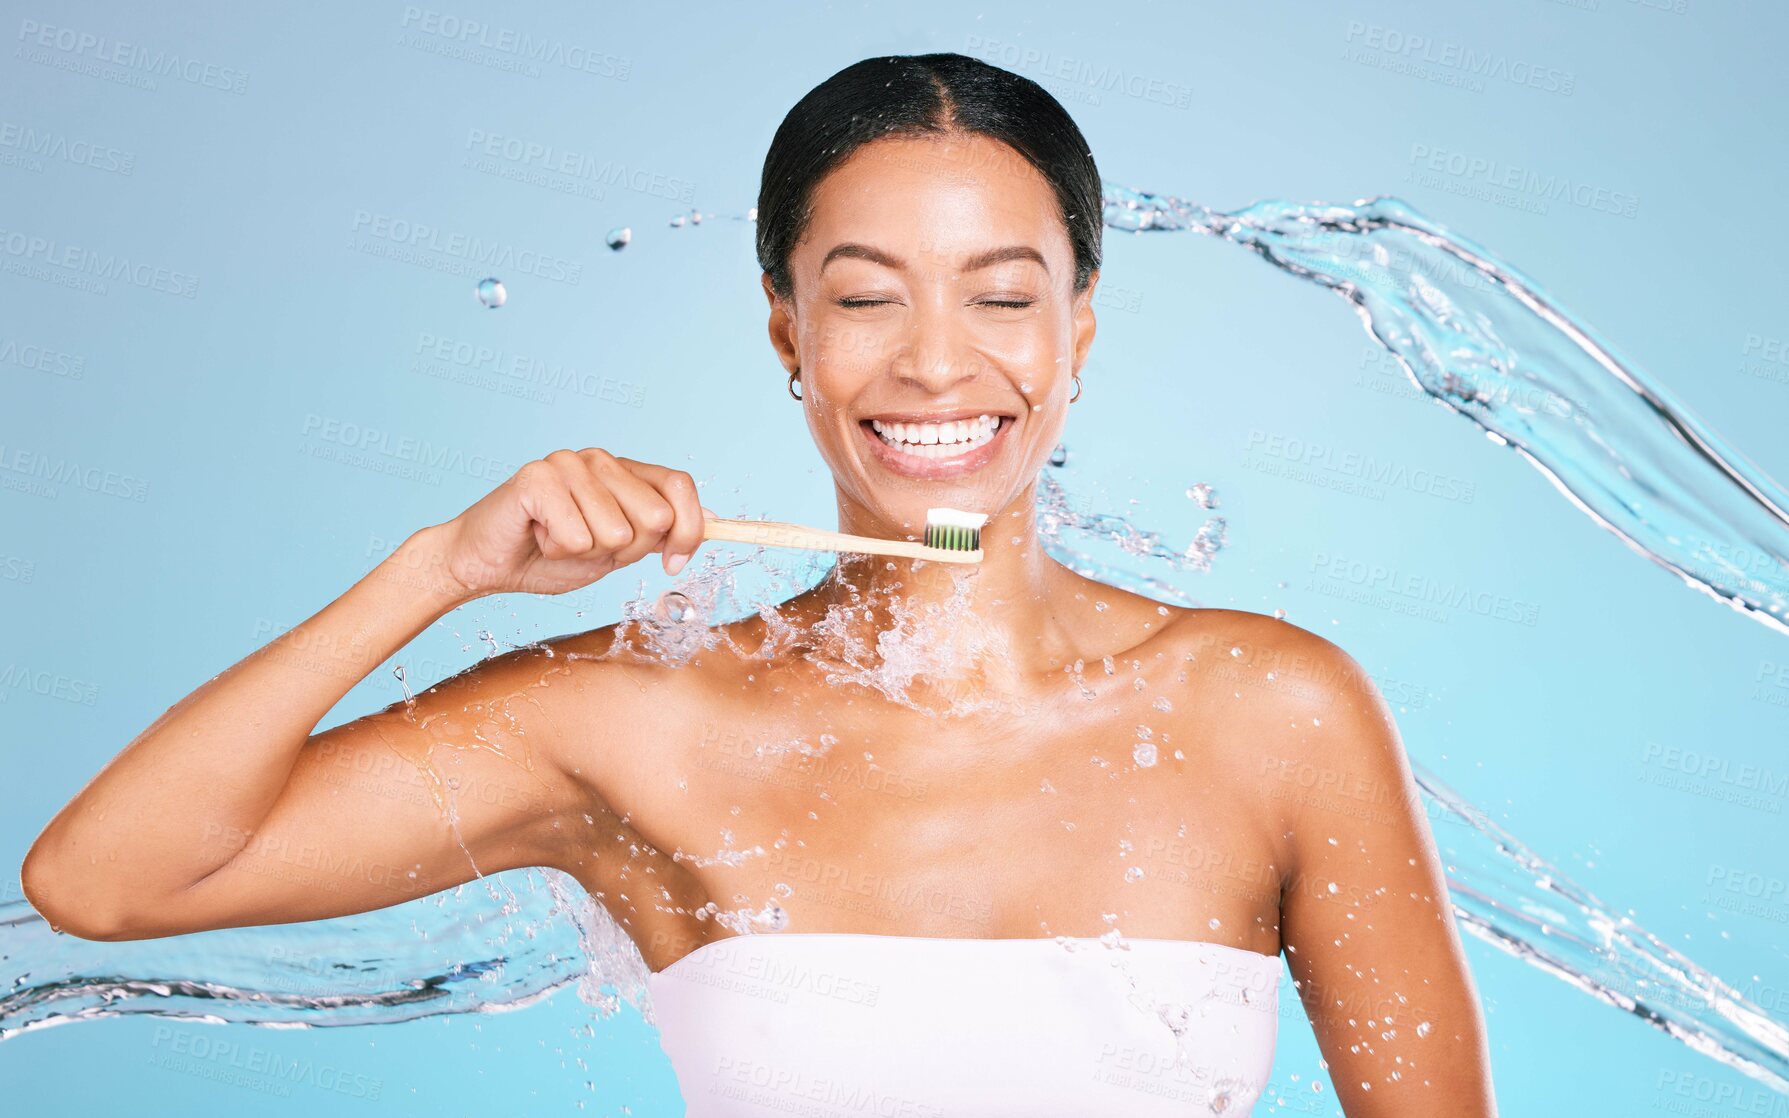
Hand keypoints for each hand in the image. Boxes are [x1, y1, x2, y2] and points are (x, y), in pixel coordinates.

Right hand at [433, 449, 707, 599]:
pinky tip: (537, 535)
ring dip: (584, 553)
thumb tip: (717, 523)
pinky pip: (576, 537)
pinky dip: (557, 551)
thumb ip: (659, 534)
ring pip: (615, 532)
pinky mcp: (537, 477)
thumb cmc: (549, 555)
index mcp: (623, 471)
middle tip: (585, 545)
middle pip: (654, 516)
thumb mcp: (616, 551)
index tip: (671, 564)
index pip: (679, 486)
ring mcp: (568, 463)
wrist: (485, 564)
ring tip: (555, 539)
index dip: (688, 531)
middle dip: (624, 550)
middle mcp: (599, 459)